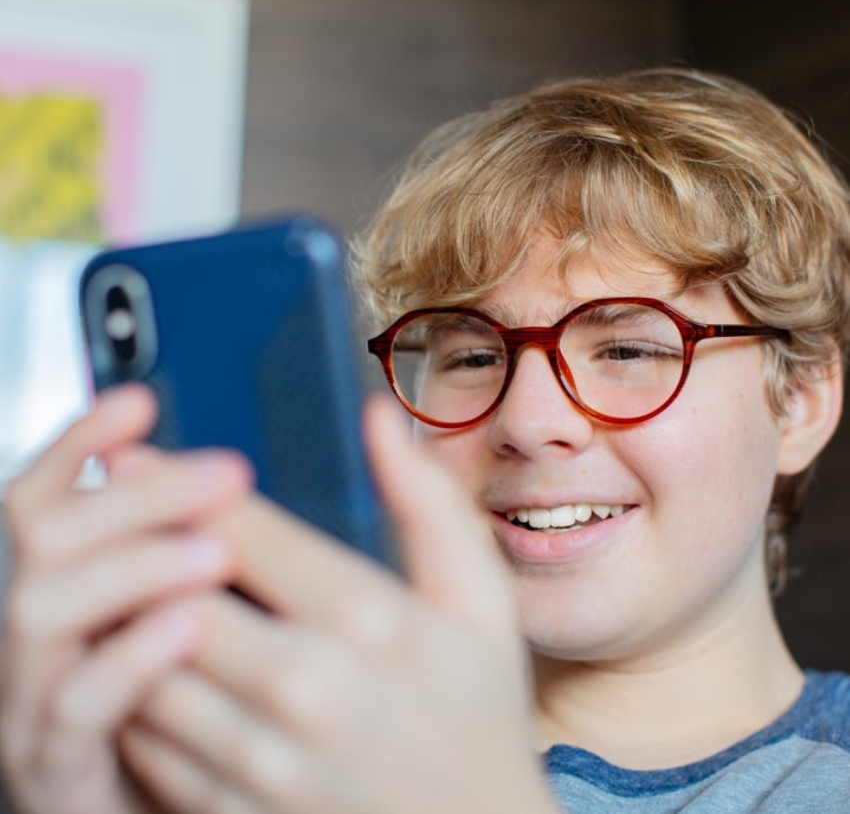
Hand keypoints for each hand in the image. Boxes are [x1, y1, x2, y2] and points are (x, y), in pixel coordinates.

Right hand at [0, 385, 251, 813]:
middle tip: (225, 473)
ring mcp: (36, 703)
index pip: (51, 499)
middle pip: (46, 535)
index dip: (82, 443)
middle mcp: (40, 640)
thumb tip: (227, 478)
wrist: (200, 811)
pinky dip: (128, 655)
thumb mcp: (196, 621)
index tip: (137, 404)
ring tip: (217, 549)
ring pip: (40, 608)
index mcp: (70, 594)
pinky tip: (187, 625)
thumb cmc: (206, 712)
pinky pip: (74, 707)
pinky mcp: (60, 771)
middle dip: (135, 494)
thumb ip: (201, 549)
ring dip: (130, 564)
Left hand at [120, 396, 560, 813]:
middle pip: (174, 597)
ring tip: (117, 583)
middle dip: (137, 546)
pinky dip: (131, 693)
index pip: (244, 532)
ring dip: (123, 618)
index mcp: (367, 620)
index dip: (179, 482)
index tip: (137, 455)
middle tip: (112, 517)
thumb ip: (426, 500)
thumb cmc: (479, 708)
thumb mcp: (479, 595)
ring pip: (142, 669)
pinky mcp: (232, 810)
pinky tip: (148, 663)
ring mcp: (261, 759)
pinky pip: (145, 741)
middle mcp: (305, 688)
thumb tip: (380, 419)